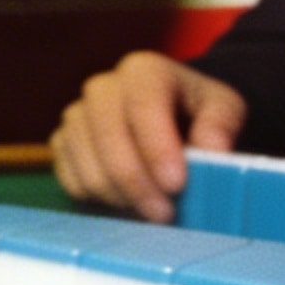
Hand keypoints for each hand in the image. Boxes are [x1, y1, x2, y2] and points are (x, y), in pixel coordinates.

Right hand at [50, 51, 247, 220]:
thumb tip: (212, 149)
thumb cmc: (196, 113)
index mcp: (143, 70)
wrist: (170, 116)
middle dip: (135, 179)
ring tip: (149, 210)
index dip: (156, 146)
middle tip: (164, 213)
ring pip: (86, 162)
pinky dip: (98, 199)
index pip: (142, 103)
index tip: (176, 184)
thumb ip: (221, 124)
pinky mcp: (61, 143)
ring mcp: (76, 116)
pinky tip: (126, 202)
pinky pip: (70, 178)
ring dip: (118, 195)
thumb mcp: (223, 108)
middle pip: (107, 133)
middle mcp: (102, 87)